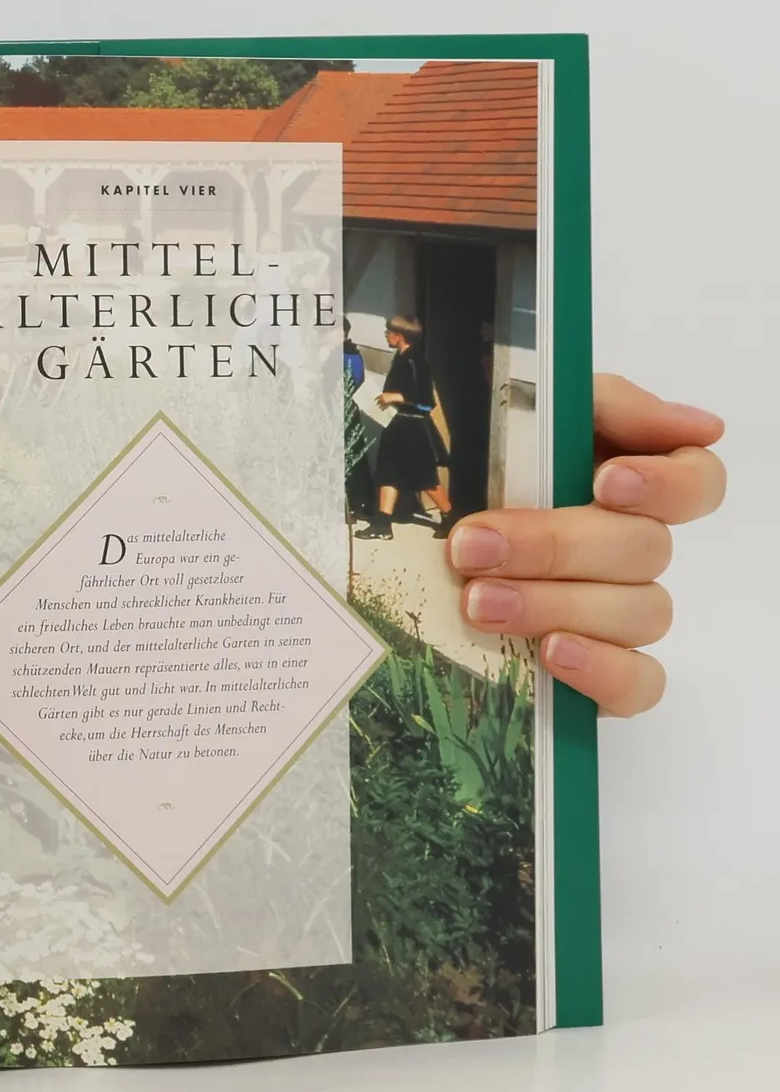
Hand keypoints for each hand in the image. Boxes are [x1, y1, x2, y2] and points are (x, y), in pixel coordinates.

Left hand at [445, 376, 726, 715]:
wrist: (392, 554)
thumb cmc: (465, 479)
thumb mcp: (517, 417)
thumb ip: (603, 406)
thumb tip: (698, 426)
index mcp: (624, 488)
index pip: (697, 482)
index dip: (668, 484)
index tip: (607, 482)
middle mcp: (630, 551)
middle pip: (644, 549)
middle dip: (555, 545)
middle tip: (472, 547)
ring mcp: (619, 616)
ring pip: (638, 613)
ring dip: (556, 604)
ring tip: (478, 602)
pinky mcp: (600, 674)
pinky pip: (638, 684)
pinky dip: (602, 669)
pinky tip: (550, 653)